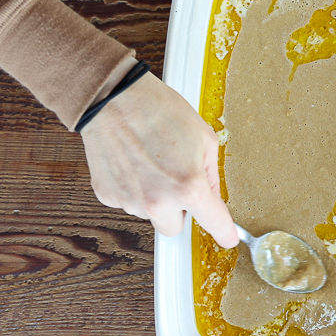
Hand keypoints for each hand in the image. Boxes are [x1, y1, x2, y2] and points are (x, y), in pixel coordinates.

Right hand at [80, 73, 238, 247]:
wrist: (113, 99)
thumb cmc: (158, 110)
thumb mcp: (203, 137)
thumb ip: (210, 174)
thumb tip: (212, 196)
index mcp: (188, 187)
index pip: (214, 223)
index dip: (224, 232)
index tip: (227, 237)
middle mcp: (158, 201)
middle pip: (174, 228)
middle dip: (178, 210)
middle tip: (176, 180)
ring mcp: (130, 201)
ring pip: (149, 213)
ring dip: (153, 197)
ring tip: (150, 161)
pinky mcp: (108, 195)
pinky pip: (128, 201)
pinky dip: (132, 188)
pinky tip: (132, 162)